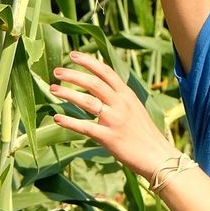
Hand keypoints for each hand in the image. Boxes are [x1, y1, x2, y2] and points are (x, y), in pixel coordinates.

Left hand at [50, 51, 177, 181]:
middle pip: (93, 83)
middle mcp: (121, 103)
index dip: (88, 61)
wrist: (156, 155)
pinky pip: (85, 127)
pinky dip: (69, 122)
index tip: (72, 55)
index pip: (106, 71)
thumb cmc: (144, 133)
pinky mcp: (109, 137)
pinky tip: (56, 118)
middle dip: (73, 75)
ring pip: (87, 101)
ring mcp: (114, 120)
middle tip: (56, 71)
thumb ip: (118, 97)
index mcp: (127, 94)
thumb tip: (100, 86)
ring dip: (68, 93)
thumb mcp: (134, 108)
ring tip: (53, 89)